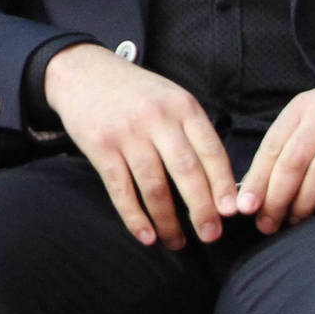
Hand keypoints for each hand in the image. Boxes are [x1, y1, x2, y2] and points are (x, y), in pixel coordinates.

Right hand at [42, 44, 237, 246]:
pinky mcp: (100, 147)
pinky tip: (146, 235)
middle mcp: (157, 118)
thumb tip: (219, 181)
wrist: (82, 72)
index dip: (224, 185)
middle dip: (202, 209)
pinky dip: (135, 217)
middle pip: (186, 171)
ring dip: (168, 220)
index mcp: (183, 106)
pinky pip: (121, 190)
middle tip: (211, 235)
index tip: (232, 212)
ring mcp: (127, 133)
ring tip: (177, 242)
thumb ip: (192, 131)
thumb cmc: (134, 92)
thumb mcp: (171, 97)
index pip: (211, 151)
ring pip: (154, 186)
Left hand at [234, 68, 314, 233]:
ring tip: (297, 220)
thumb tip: (261, 184)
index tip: (244, 208)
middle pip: (292, 163)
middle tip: (267, 224)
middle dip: (276, 199)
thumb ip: (293, 141)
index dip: (256, 180)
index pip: (271, 147)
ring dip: (305, 202)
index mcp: (303, 107)